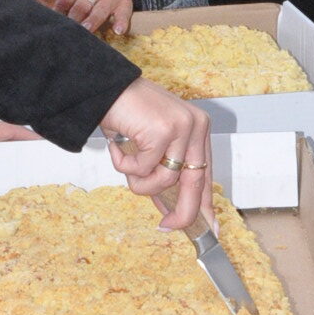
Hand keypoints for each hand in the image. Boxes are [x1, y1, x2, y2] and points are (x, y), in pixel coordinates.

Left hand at [58, 0, 136, 35]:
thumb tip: (47, 13)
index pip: (64, 0)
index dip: (57, 14)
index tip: (52, 25)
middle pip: (80, 8)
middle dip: (72, 22)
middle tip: (64, 34)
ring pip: (99, 12)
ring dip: (92, 22)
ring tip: (85, 32)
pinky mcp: (124, 1)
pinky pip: (124, 13)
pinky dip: (122, 22)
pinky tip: (118, 31)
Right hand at [99, 79, 210, 228]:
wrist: (103, 87)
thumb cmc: (126, 113)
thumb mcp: (151, 146)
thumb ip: (162, 172)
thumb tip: (170, 208)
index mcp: (197, 128)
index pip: (206, 173)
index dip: (205, 203)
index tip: (210, 227)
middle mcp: (196, 126)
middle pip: (195, 182)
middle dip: (181, 211)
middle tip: (167, 225)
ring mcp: (181, 127)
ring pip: (165, 180)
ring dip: (139, 181)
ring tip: (123, 163)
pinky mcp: (163, 130)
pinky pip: (143, 169)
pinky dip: (124, 164)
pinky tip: (116, 146)